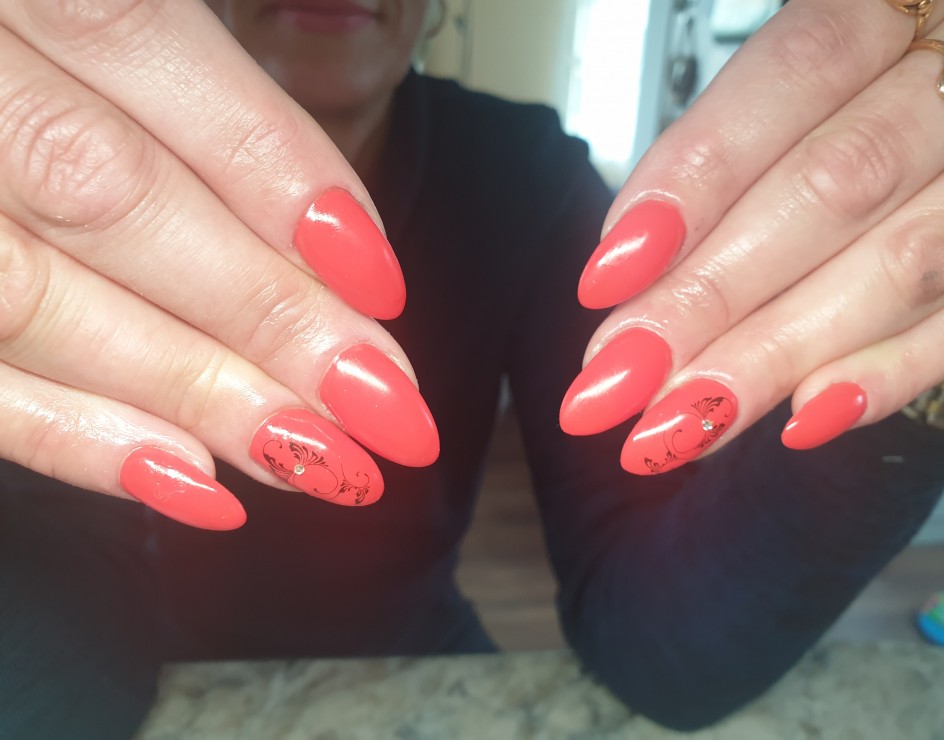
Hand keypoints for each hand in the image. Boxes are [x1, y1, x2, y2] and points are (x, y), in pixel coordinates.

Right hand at [0, 0, 438, 527]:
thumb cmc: (27, 33)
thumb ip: (185, 76)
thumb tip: (330, 235)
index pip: (137, 41)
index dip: (272, 166)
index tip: (378, 281)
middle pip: (105, 195)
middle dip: (265, 314)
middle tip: (382, 404)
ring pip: (29, 295)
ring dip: (193, 393)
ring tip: (315, 458)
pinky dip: (69, 435)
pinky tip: (185, 478)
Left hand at [560, 0, 943, 472]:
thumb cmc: (889, 74)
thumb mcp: (824, 68)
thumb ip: (746, 138)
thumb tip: (635, 256)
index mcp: (903, 1)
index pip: (795, 75)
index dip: (696, 179)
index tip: (609, 274)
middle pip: (834, 187)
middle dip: (711, 296)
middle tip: (619, 378)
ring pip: (906, 262)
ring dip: (777, 354)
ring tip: (680, 423)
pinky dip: (893, 370)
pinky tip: (803, 419)